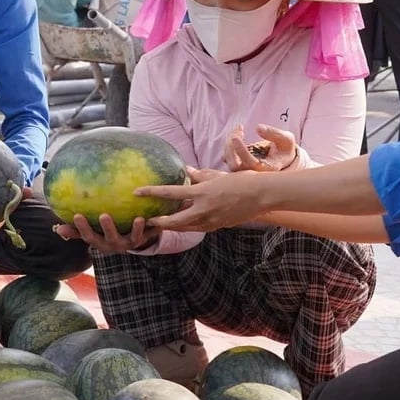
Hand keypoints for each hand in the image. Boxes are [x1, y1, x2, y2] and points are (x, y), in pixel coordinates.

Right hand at [53, 213, 160, 253]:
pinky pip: (151, 234)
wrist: (131, 242)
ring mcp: (131, 243)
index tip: (77, 215)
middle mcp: (115, 245)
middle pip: (110, 239)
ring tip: (139, 219)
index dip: (82, 228)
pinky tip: (156, 216)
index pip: (89, 237)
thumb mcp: (92, 234)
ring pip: (134, 239)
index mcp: (101, 243)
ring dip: (136, 229)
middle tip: (104, 215)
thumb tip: (58, 229)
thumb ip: (76, 232)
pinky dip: (155, 227)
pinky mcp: (145, 239)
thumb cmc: (106, 234)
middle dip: (107, 229)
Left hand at [136, 166, 268, 231]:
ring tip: (160, 223)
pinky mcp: (217, 227)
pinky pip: (197, 228)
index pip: (171, 193)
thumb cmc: (241, 181)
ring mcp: (211, 221)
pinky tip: (183, 223)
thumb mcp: (217, 175)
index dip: (152, 192)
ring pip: (185, 227)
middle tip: (146, 220)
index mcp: (202, 193)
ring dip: (172, 226)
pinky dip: (188, 225)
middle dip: (158, 222)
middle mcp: (204, 209)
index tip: (137, 192)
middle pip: (174, 220)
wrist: (262, 196)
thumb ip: (200, 175)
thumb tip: (187, 172)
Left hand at [224, 123, 297, 172]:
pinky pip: (227, 157)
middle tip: (239, 129)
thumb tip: (258, 128)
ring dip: (229, 142)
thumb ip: (274, 133)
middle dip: (231, 146)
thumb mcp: (287, 139)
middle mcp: (254, 173)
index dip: (241, 151)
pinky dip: (228, 144)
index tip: (236, 137)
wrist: (282, 159)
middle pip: (235, 165)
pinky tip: (237, 133)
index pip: (251, 163)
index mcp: (268, 169)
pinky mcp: (238, 167)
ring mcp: (245, 171)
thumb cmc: (284, 149)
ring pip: (229, 161)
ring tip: (239, 129)